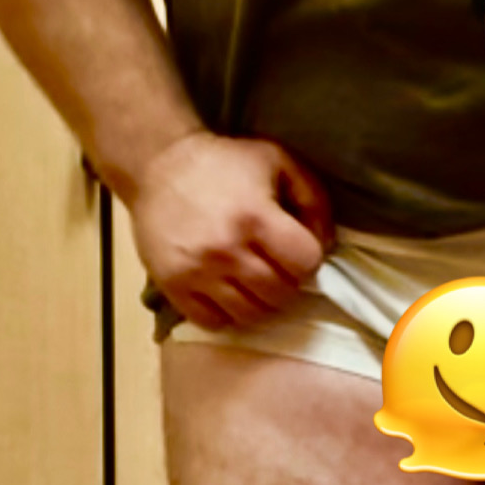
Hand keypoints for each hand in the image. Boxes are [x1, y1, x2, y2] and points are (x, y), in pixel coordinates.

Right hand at [128, 130, 332, 329]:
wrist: (157, 164)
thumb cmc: (224, 163)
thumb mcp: (279, 162)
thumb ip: (314, 200)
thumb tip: (327, 245)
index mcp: (256, 217)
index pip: (305, 264)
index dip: (308, 259)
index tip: (296, 250)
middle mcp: (226, 250)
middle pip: (280, 294)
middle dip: (287, 283)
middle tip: (276, 267)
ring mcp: (197, 272)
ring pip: (250, 314)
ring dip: (261, 302)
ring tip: (255, 281)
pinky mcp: (174, 286)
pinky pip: (214, 322)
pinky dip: (227, 314)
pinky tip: (228, 292)